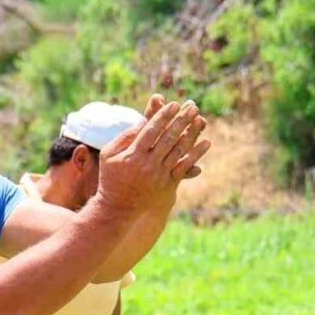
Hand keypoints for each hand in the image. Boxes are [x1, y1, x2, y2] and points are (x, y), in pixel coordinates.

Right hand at [97, 99, 209, 215]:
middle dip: (181, 120)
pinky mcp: (168, 185)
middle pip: (168, 137)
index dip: (163, 116)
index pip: (151, 130)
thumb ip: (123, 138)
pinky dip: (196, 154)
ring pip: (179, 150)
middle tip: (192, 106)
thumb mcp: (109, 155)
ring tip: (201, 119)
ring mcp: (159, 176)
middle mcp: (147, 164)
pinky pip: (185, 167)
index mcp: (132, 155)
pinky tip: (206, 143)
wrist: (118, 210)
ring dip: (192, 134)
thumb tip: (142, 122)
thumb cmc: (111, 179)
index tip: (173, 104)